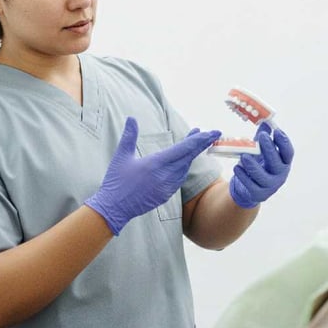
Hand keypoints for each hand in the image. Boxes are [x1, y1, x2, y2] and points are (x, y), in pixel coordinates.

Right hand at [85, 117, 220, 234]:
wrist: (114, 209)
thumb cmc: (115, 182)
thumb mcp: (121, 156)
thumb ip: (129, 136)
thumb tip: (131, 118)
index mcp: (156, 164)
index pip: (184, 149)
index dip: (199, 140)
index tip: (212, 132)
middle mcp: (165, 176)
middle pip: (189, 157)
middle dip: (201, 144)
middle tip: (213, 134)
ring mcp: (167, 187)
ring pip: (185, 168)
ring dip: (191, 155)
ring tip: (196, 142)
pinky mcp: (165, 195)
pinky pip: (179, 179)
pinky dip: (183, 168)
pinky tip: (183, 162)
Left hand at [229, 122, 293, 208]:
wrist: (248, 189)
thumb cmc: (257, 166)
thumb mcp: (260, 152)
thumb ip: (262, 139)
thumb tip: (264, 122)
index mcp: (283, 163)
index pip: (288, 153)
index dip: (284, 142)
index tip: (277, 131)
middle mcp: (280, 175)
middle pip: (277, 163)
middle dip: (270, 149)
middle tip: (263, 136)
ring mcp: (270, 186)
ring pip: (263, 176)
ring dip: (254, 165)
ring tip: (245, 155)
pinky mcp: (258, 194)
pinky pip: (251, 185)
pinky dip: (243, 176)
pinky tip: (237, 167)